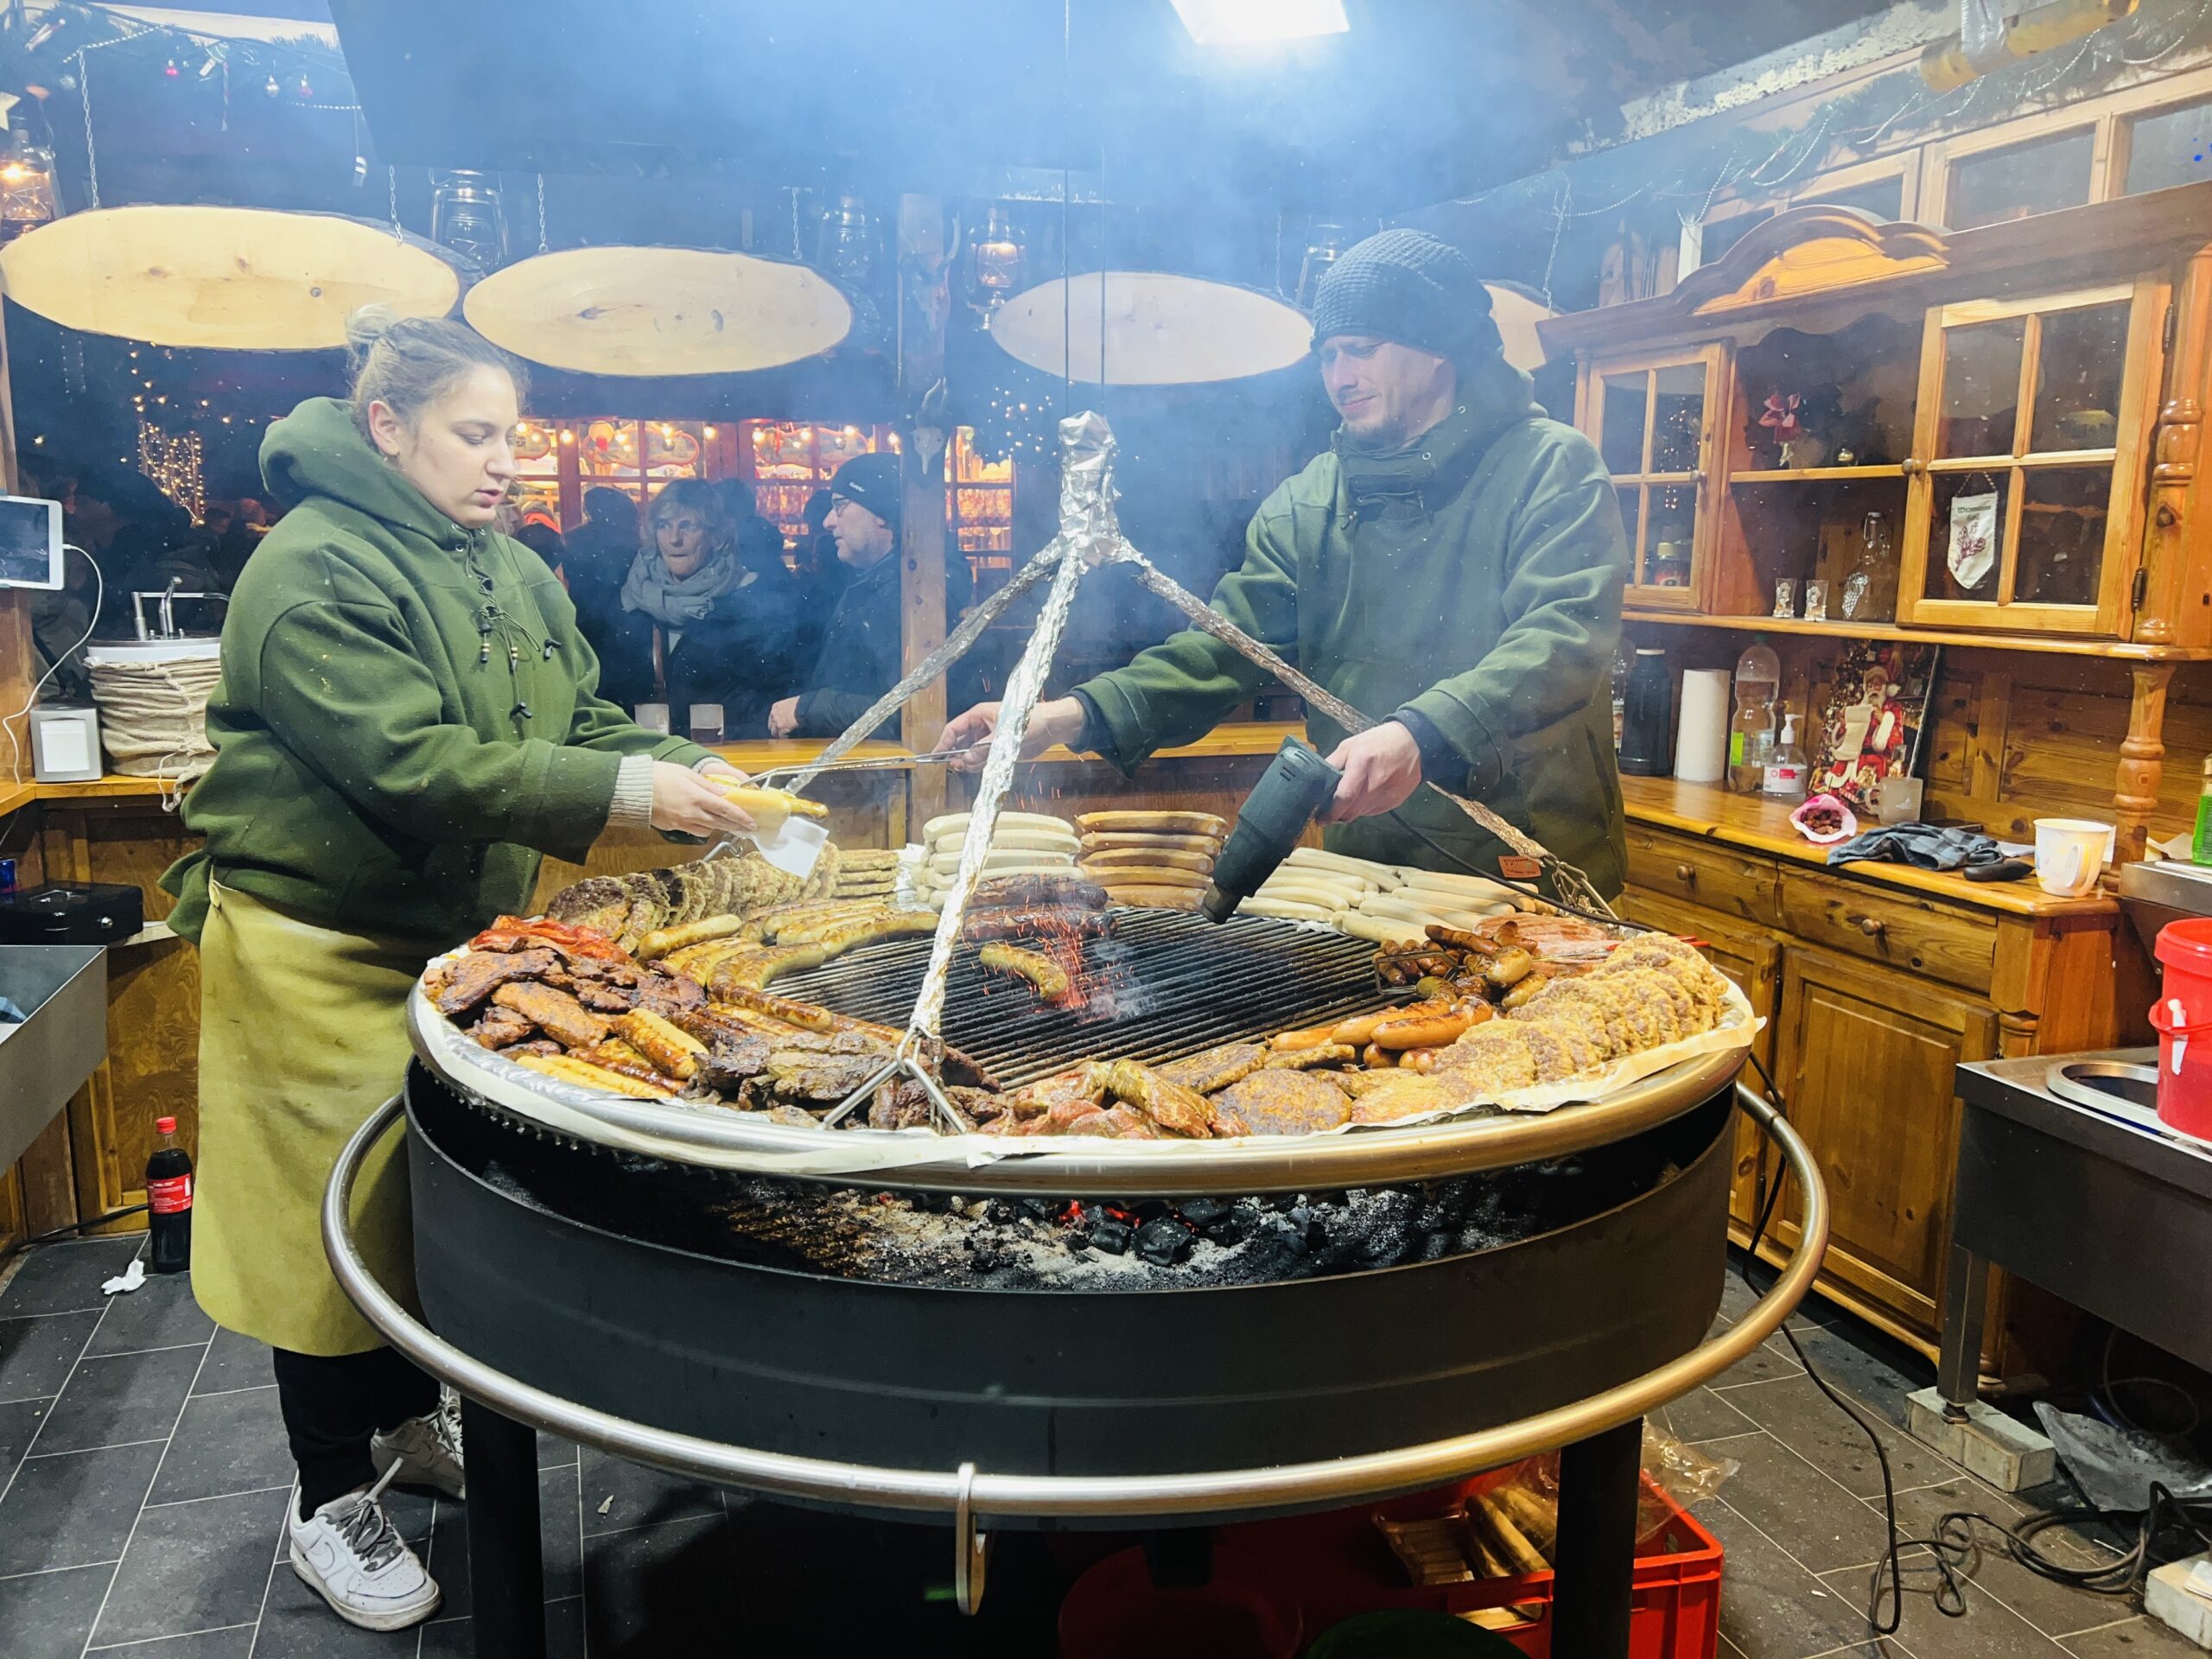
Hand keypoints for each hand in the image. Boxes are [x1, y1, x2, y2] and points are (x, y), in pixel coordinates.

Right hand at [650, 761, 755, 836]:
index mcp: (697, 797)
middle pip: (720, 824)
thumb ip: (706, 784)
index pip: (726, 810)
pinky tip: (704, 822)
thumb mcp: (685, 773)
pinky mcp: (673, 827)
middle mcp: (692, 813)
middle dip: (736, 826)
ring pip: (707, 830)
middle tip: (747, 828)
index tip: (752, 823)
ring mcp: (682, 822)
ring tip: (726, 823)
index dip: (741, 818)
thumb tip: (724, 793)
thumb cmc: (658, 775)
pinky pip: (693, 831)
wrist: (631, 790)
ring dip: (719, 827)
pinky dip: (702, 828)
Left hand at [767, 696, 800, 737]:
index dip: (774, 720)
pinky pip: (781, 736)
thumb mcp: (790, 702)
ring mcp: (777, 722)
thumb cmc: (800, 703)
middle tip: (778, 731)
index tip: (777, 723)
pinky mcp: (782, 729)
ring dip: (778, 734)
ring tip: (782, 736)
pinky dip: (784, 737)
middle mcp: (774, 715)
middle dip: (774, 728)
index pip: (771, 716)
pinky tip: (787, 737)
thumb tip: (791, 710)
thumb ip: (787, 707)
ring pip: (774, 732)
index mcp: (775, 706)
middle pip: (771, 725)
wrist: (802, 708)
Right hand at [937, 697, 1086, 772]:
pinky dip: (980, 765)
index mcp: (978, 715)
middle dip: (957, 755)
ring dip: (970, 762)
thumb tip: (965, 761)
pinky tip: (983, 766)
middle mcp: (980, 727)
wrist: (1051, 728)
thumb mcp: (1003, 735)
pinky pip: (981, 760)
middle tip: (958, 766)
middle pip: (959, 743)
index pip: (954, 729)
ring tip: (976, 765)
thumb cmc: (1028, 721)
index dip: (943, 742)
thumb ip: (983, 749)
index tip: (935, 755)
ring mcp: (987, 739)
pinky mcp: (996, 750)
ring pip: (970, 754)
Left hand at [1321, 722, 1424, 822]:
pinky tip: (1364, 796)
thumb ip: (1332, 763)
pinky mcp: (1395, 801)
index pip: (1345, 797)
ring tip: (1348, 800)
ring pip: (1361, 813)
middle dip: (1338, 814)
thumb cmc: (1378, 742)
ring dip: (1351, 811)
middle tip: (1330, 812)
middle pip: (1351, 810)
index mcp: (1362, 765)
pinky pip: (1373, 812)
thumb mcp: (1350, 745)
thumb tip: (1316, 780)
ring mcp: (1387, 794)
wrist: (1413, 743)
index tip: (1320, 819)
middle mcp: (1376, 783)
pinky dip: (1364, 808)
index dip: (1331, 812)